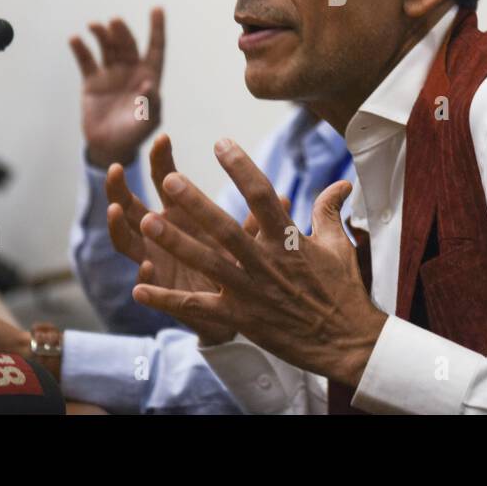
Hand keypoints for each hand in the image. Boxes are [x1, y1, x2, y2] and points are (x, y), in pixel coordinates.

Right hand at [71, 9, 164, 168]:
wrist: (108, 147)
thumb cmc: (133, 134)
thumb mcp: (147, 122)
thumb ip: (151, 104)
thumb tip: (150, 84)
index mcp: (148, 76)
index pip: (155, 48)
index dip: (157, 29)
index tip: (157, 8)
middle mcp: (130, 70)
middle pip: (127, 45)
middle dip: (122, 32)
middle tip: (115, 22)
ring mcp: (110, 73)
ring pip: (107, 47)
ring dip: (102, 34)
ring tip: (95, 25)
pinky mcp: (91, 81)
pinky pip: (86, 60)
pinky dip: (81, 48)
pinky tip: (75, 39)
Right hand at [105, 134, 278, 345]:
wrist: (235, 309)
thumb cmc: (238, 266)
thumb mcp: (249, 241)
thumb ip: (259, 221)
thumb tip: (283, 197)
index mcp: (181, 214)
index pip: (164, 179)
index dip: (161, 159)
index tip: (162, 138)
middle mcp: (160, 233)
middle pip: (131, 204)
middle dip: (119, 186)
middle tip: (116, 168)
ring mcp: (154, 258)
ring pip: (125, 239)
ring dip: (117, 224)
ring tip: (113, 210)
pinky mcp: (160, 288)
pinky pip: (146, 281)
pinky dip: (145, 275)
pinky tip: (146, 268)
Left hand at [132, 139, 385, 387]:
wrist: (347, 341)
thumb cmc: (343, 291)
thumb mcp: (338, 245)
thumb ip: (328, 210)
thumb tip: (341, 184)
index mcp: (289, 239)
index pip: (261, 195)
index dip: (241, 167)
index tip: (221, 143)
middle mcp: (265, 262)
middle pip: (225, 228)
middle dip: (196, 204)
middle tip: (169, 179)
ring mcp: (250, 291)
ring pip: (207, 263)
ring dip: (176, 243)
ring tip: (147, 221)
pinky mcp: (240, 317)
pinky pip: (198, 307)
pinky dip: (167, 299)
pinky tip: (139, 288)